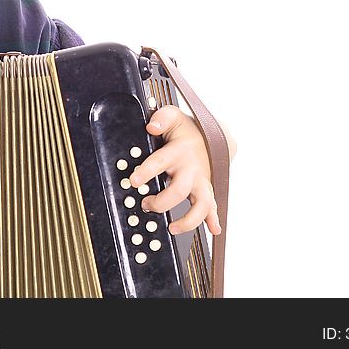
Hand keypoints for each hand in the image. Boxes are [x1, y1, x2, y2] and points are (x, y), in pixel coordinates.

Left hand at [129, 105, 220, 235]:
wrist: (211, 137)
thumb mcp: (173, 117)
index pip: (160, 162)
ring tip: (172, 228)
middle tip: (146, 204)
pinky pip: (212, 208)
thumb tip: (152, 126)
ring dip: (188, 220)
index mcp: (178, 152)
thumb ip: (162, 118)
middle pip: (179, 191)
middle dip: (161, 202)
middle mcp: (191, 170)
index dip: (147, 172)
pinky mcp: (206, 191)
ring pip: (201, 205)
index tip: (134, 181)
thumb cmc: (186, 130)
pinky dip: (214, 220)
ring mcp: (201, 182)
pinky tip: (213, 230)